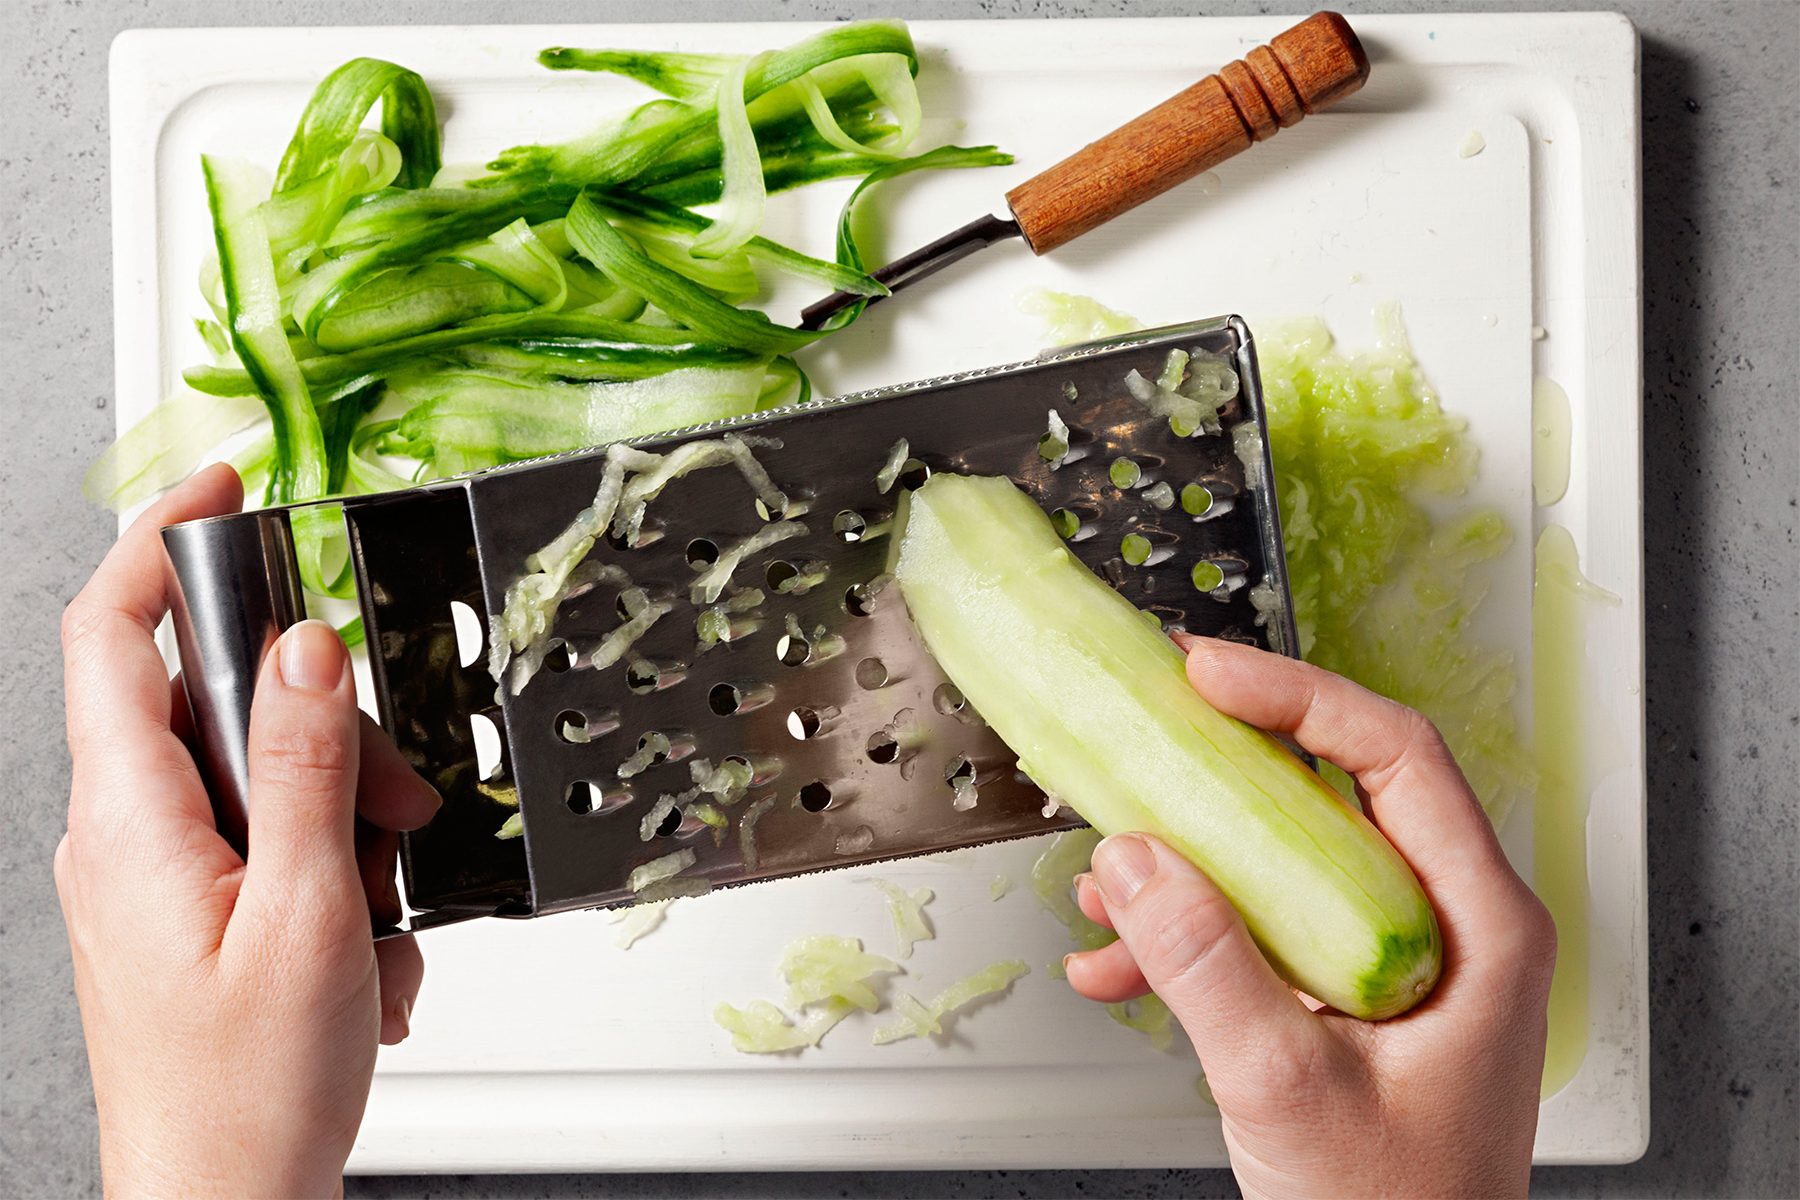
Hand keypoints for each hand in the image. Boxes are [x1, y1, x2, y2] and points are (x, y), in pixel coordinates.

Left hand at [56, 465, 440, 1197]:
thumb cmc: (246, 1094)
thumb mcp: (308, 912)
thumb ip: (304, 767)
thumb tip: (301, 646)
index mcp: (129, 824)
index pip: (110, 634)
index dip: (158, 541)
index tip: (222, 482)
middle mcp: (125, 838)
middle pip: (215, 706)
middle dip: (321, 731)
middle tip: (391, 795)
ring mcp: (156, 876)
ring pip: (258, 774)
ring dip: (343, 815)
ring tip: (379, 899)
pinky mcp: (193, 910)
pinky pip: (268, 839)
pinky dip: (333, 870)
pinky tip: (360, 940)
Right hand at [1065, 637, 1554, 1199]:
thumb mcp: (1286, 1088)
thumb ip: (1207, 966)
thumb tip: (1136, 859)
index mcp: (1477, 926)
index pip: (1397, 756)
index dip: (1299, 698)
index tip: (1209, 675)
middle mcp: (1443, 926)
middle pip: (1334, 790)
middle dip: (1228, 762)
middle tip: (1156, 721)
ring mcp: (1391, 961)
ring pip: (1285, 858)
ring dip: (1190, 858)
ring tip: (1109, 874)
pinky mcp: (1343, 997)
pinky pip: (1262, 928)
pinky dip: (1187, 934)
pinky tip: (1116, 962)